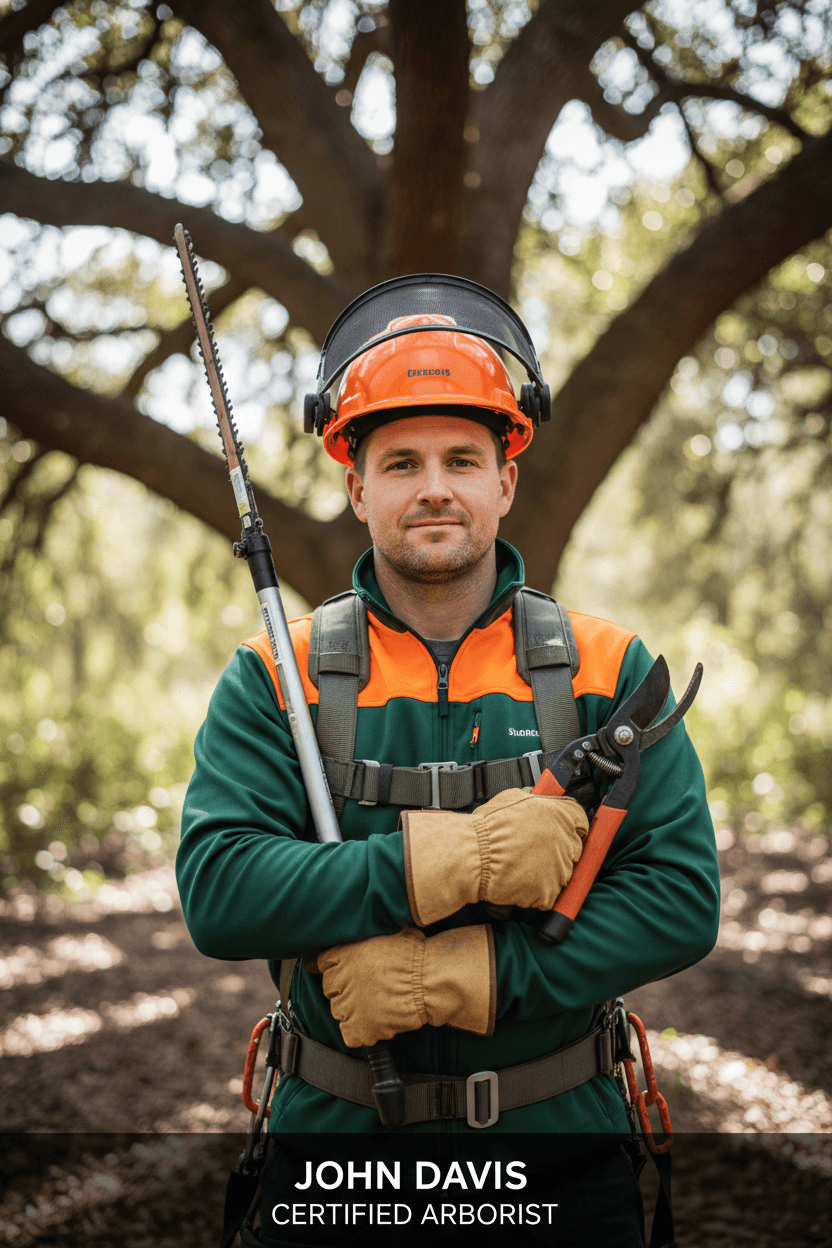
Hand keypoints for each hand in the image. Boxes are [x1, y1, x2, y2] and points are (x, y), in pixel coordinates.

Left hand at [304, 924, 494, 1048]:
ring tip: (380, 1002)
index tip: (344, 973)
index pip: (321, 963)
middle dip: (347, 989)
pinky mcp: (357, 1028)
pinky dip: (363, 1032)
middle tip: (372, 987)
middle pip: (330, 989)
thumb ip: (361, 935)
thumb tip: (346, 934)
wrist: (428, 980)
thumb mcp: (384, 932)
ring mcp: (346, 1005)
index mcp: (342, 953)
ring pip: (340, 1012)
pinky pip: (351, 1035)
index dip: (336, 968)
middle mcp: (338, 978)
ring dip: (355, 1010)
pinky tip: (380, 1020)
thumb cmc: (413, 954)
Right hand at [400, 789, 587, 926]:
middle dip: (556, 851)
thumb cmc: (487, 829)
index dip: (570, 826)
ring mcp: (560, 868)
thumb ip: (535, 800)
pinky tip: (517, 881)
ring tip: (520, 866)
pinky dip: (534, 892)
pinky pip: (547, 895)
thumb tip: (538, 797)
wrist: (472, 856)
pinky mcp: (549, 892)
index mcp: (562, 815)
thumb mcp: (513, 798)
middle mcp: (566, 840)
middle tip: (533, 852)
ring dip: (545, 872)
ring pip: (561, 873)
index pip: (581, 820)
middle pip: (573, 849)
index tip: (563, 831)